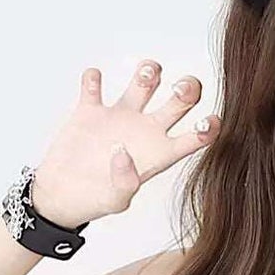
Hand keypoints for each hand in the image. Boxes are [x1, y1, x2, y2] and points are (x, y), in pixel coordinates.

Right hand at [25, 57, 219, 229]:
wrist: (61, 196)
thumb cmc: (93, 202)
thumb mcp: (114, 202)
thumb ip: (125, 182)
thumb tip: (123, 153)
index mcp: (158, 154)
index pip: (193, 138)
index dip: (208, 128)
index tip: (212, 119)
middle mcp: (144, 131)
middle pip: (178, 102)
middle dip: (187, 89)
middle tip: (181, 87)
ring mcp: (119, 118)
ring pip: (144, 83)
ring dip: (149, 72)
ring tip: (147, 73)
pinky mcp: (91, 110)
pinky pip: (94, 85)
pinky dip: (93, 78)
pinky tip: (94, 81)